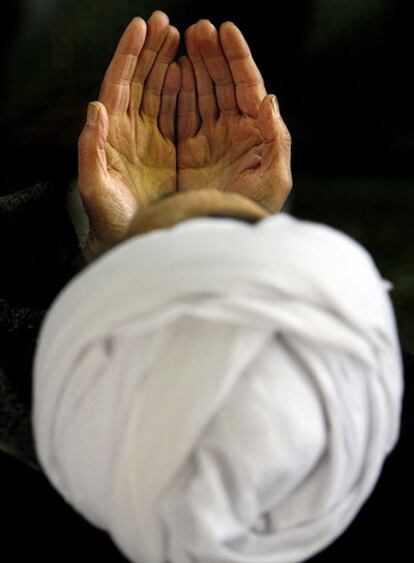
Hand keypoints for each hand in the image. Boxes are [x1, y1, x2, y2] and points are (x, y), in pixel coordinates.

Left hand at [77, 11, 180, 261]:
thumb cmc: (108, 217)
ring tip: (179, 39)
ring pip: (158, 92)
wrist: (129, 238)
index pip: (118, 84)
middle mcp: (129, 131)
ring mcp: (149, 139)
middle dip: (151, 51)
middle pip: (139, 80)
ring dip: (167, 64)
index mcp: (111, 133)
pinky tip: (186, 75)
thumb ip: (91, 148)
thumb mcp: (95, 185)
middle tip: (165, 24)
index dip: (129, 55)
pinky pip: (175, 115)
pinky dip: (180, 93)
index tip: (141, 27)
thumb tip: (96, 107)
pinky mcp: (166, 151)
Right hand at [177, 20, 291, 212]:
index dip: (238, 58)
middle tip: (199, 29)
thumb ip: (276, 139)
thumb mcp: (274, 178)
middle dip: (211, 55)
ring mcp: (208, 139)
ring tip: (183, 39)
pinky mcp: (186, 151)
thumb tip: (268, 99)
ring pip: (200, 93)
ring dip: (193, 66)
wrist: (221, 234)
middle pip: (221, 83)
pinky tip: (172, 72)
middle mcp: (232, 132)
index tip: (226, 31)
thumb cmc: (253, 209)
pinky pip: (180, 114)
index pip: (247, 86)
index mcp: (255, 133)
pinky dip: (176, 93)